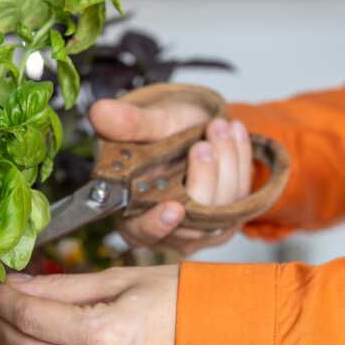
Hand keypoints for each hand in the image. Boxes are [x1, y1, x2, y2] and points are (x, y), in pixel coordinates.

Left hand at [0, 265, 178, 344]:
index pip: (31, 317)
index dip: (4, 300)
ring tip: (37, 329)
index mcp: (107, 334)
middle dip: (10, 325)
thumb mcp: (121, 278)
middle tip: (6, 305)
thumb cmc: (186, 299)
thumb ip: (63, 286)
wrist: (238, 336)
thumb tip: (19, 285)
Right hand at [89, 97, 253, 255]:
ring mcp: (201, 228)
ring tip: (220, 127)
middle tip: (204, 142)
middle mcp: (168, 231)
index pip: (144, 231)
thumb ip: (127, 124)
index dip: (157, 224)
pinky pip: (243, 195)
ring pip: (222, 207)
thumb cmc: (160, 132)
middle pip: (192, 219)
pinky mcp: (229, 218)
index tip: (173, 207)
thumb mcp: (144, 124)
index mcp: (133, 215)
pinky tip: (234, 134)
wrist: (190, 128)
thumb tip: (100, 112)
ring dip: (226, 163)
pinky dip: (241, 160)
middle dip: (203, 177)